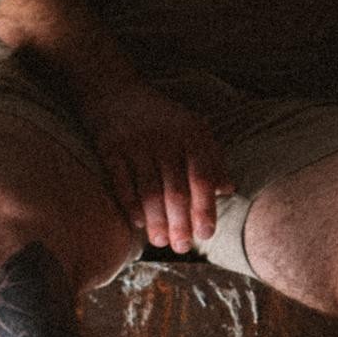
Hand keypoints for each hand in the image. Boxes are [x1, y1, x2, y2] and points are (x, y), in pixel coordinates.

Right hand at [70, 65, 233, 252]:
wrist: (113, 88)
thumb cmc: (160, 116)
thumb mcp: (192, 128)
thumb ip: (211, 158)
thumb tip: (227, 190)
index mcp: (191, 134)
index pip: (202, 177)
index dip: (205, 209)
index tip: (206, 234)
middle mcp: (165, 138)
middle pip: (176, 190)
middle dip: (181, 223)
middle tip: (182, 248)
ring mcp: (136, 142)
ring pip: (149, 191)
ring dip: (156, 220)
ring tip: (161, 241)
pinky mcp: (110, 147)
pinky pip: (122, 182)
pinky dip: (130, 204)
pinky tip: (137, 223)